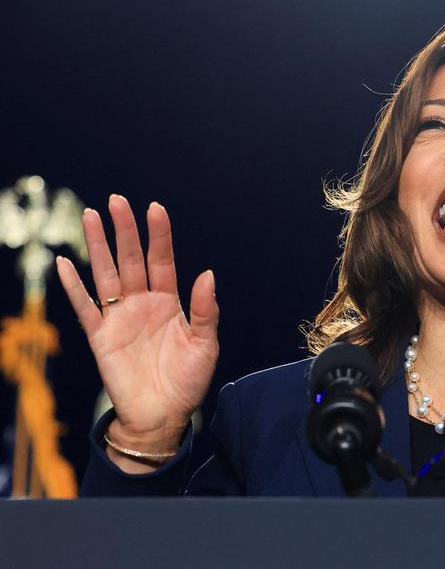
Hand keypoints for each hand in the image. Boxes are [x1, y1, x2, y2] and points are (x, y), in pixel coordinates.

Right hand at [56, 195, 218, 456]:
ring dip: (98, 246)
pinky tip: (66, 263)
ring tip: (90, 216)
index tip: (155, 208)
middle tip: (116, 200)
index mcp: (170, 302)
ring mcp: (119, 318)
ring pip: (106, 274)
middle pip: (131, 259)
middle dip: (125, 230)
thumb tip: (207, 274)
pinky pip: (85, 307)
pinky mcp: (100, 337)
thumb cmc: (188, 380)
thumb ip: (205, 310)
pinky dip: (74, 286)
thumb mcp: (206, 344)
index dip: (158, 236)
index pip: (162, 261)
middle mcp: (143, 303)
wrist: (163, 416)